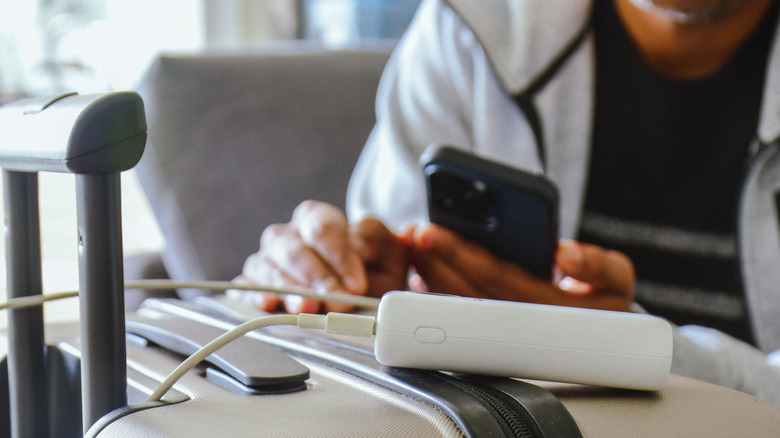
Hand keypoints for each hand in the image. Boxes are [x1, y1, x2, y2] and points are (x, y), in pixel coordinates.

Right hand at [229, 201, 408, 313]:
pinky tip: (271, 303)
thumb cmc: (372, 270)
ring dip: (291, 290)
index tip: (356, 282)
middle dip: (317, 277)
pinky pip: (246, 287)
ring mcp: (267, 261)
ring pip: (269, 268)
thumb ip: (375, 238)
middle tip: (338, 300)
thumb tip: (363, 243)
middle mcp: (287, 236)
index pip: (321, 227)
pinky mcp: (253, 287)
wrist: (363, 296)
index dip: (339, 255)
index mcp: (316, 218)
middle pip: (293, 249)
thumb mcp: (386, 250)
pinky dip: (256, 296)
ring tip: (309, 308)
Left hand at [409, 224, 634, 311]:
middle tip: (416, 232)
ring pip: (455, 301)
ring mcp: (500, 330)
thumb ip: (598, 265)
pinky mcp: (488, 330)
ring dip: (429, 271)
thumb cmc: (601, 297)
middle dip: (436, 258)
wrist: (604, 334)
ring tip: (414, 243)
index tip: (434, 232)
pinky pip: (453, 309)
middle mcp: (518, 322)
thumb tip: (566, 252)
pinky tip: (419, 266)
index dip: (462, 255)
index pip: (496, 277)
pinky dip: (432, 285)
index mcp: (547, 306)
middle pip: (466, 288)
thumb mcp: (615, 278)